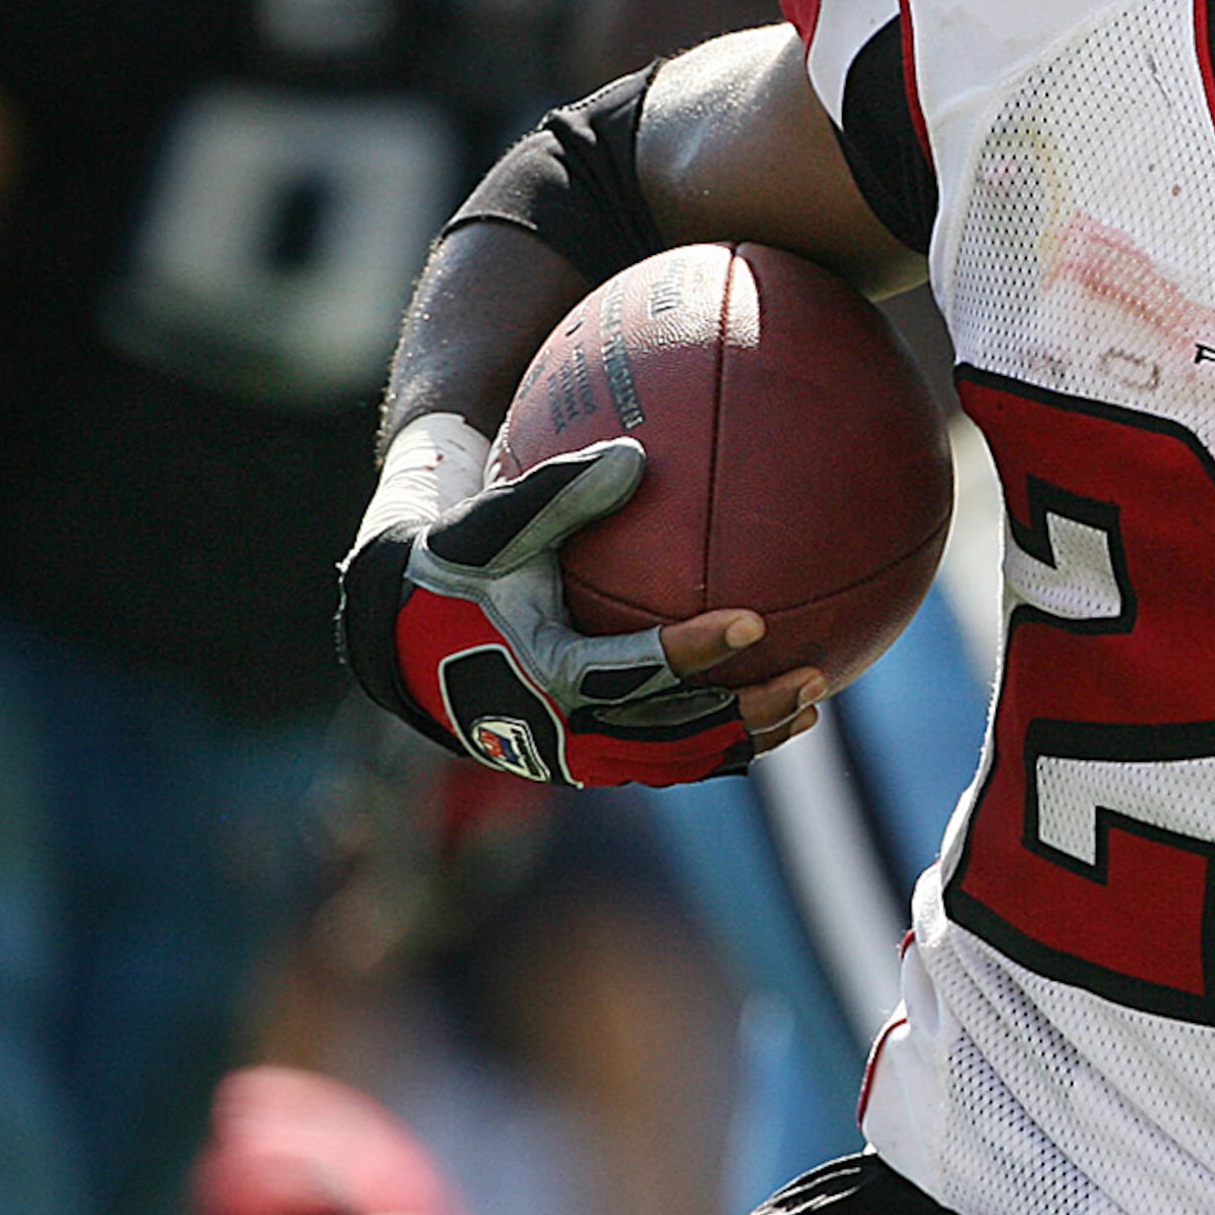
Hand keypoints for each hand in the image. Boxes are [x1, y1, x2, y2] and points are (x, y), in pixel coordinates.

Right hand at [338, 437, 823, 786]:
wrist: (403, 635)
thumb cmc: (457, 565)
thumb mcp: (492, 526)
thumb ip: (560, 491)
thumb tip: (634, 454)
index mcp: (540, 674)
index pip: (628, 673)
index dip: (691, 652)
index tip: (753, 621)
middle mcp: (562, 732)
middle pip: (671, 739)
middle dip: (744, 714)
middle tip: (810, 679)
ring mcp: (577, 756)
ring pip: (677, 761)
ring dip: (745, 738)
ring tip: (811, 706)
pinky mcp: (590, 758)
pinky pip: (667, 758)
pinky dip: (719, 742)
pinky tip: (776, 712)